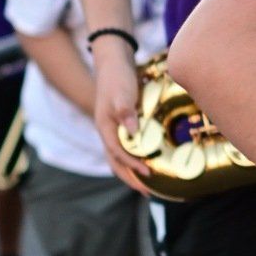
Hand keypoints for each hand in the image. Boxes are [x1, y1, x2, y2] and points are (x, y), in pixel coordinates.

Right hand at [90, 38, 154, 197]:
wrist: (114, 63)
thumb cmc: (117, 77)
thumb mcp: (121, 91)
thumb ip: (125, 110)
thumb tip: (133, 132)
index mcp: (105, 127)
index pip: (117, 153)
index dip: (132, 165)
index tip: (149, 173)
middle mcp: (108, 133)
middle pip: (116, 163)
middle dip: (131, 180)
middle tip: (150, 193)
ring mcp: (114, 131)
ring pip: (120, 159)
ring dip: (133, 174)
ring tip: (150, 186)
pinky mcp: (122, 127)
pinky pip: (128, 150)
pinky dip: (136, 160)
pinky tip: (150, 163)